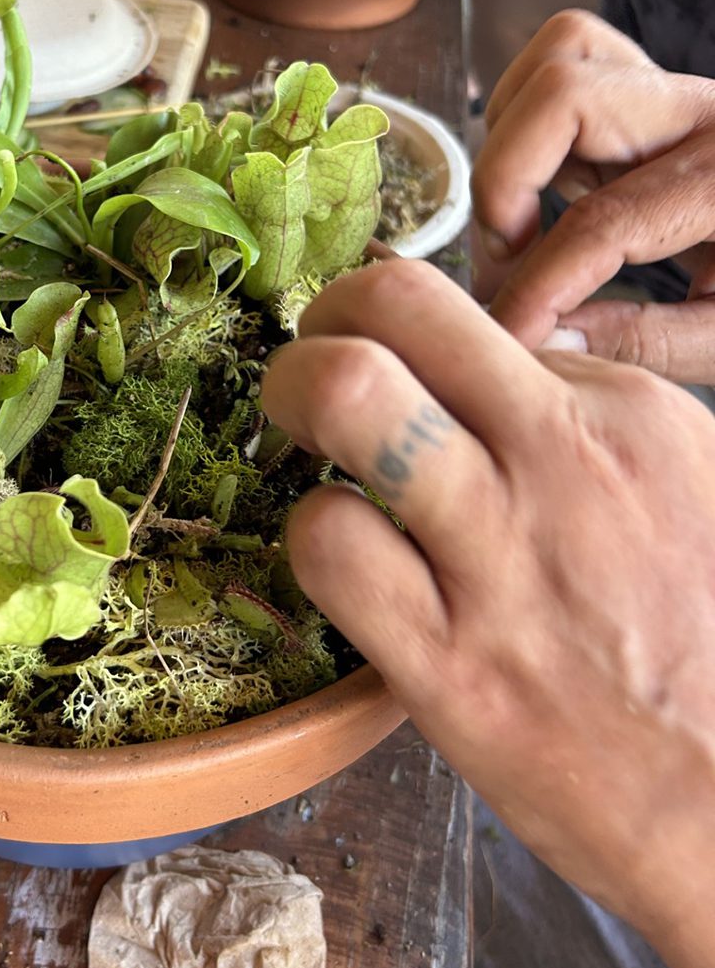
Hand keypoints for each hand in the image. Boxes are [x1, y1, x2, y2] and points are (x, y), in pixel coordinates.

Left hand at [261, 259, 714, 967]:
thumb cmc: (704, 642)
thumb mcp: (691, 488)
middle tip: (316, 360)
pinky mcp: (447, 665)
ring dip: (293, 401)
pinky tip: (345, 555)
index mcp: (630, 412)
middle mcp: (562, 461)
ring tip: (303, 445)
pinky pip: (329, 545)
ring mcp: (500, 558)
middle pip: (395, 302)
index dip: (406, 332)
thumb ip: (590, 417)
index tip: (397, 370)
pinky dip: (312, 532)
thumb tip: (497, 371)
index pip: (465, 310)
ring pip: (344, 394)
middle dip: (327, 311)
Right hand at [473, 9, 714, 381]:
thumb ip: (649, 339)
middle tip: (510, 253)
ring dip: (514, 138)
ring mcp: (677, 93)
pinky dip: (534, 119)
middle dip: (506, 179)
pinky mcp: (655, 92)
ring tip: (525, 217)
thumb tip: (547, 335)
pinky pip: (572, 65)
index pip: (604, 222)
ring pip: (561, 60)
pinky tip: (550, 187)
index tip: (509, 331)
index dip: (539, 285)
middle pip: (566, 93)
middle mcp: (703, 114)